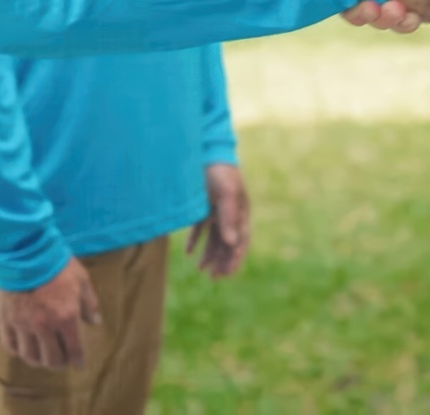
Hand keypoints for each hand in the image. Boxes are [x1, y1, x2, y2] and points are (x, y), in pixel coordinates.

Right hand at [0, 258, 100, 369]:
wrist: (24, 253)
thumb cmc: (57, 265)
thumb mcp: (82, 281)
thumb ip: (89, 304)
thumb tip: (94, 323)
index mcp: (66, 318)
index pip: (73, 349)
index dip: (77, 359)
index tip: (78, 364)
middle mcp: (44, 327)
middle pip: (50, 359)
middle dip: (58, 363)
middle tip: (61, 360)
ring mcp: (22, 326)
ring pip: (29, 356)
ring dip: (38, 360)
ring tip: (42, 357)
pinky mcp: (5, 321)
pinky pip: (10, 345)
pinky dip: (17, 351)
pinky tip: (23, 349)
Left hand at [186, 164, 250, 278]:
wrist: (205, 150)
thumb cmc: (220, 171)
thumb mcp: (226, 193)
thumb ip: (229, 218)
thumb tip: (231, 243)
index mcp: (241, 211)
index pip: (241, 240)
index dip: (235, 257)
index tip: (227, 274)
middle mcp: (230, 214)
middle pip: (228, 243)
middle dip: (222, 261)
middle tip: (214, 278)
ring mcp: (216, 211)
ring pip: (214, 239)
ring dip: (210, 255)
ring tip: (201, 270)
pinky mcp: (202, 207)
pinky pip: (200, 229)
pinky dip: (195, 241)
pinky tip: (188, 252)